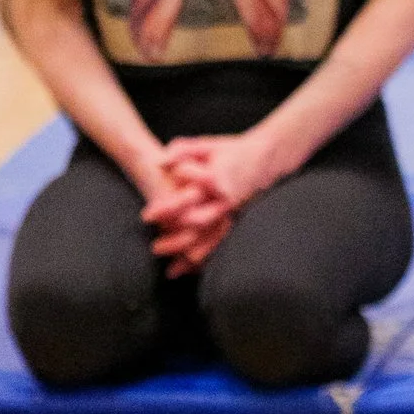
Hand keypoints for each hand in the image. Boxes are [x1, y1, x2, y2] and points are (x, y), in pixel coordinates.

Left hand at [145, 130, 269, 269]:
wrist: (266, 157)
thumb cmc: (233, 150)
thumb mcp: (207, 145)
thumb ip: (183, 150)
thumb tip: (159, 162)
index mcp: (217, 178)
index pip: (186, 191)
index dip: (165, 202)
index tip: (148, 211)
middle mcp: (224, 199)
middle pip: (195, 222)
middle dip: (173, 234)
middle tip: (152, 240)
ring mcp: (231, 212)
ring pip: (206, 238)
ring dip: (186, 251)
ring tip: (165, 261)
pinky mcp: (235, 221)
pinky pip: (219, 244)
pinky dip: (204, 257)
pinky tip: (189, 269)